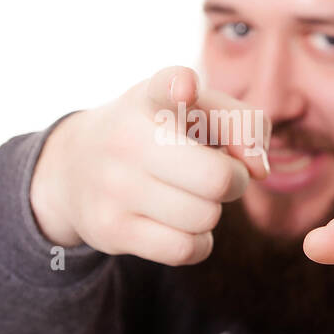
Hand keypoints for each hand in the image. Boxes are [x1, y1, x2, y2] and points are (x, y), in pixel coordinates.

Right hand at [30, 65, 270, 265]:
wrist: (74, 168)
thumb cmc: (156, 135)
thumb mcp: (193, 110)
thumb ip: (242, 123)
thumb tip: (259, 170)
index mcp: (150, 97)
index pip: (166, 84)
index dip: (181, 86)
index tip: (184, 89)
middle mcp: (126, 136)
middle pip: (217, 178)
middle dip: (234, 181)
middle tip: (218, 175)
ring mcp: (114, 186)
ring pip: (205, 217)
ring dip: (211, 212)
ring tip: (188, 196)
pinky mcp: (111, 229)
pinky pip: (185, 249)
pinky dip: (197, 242)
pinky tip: (180, 224)